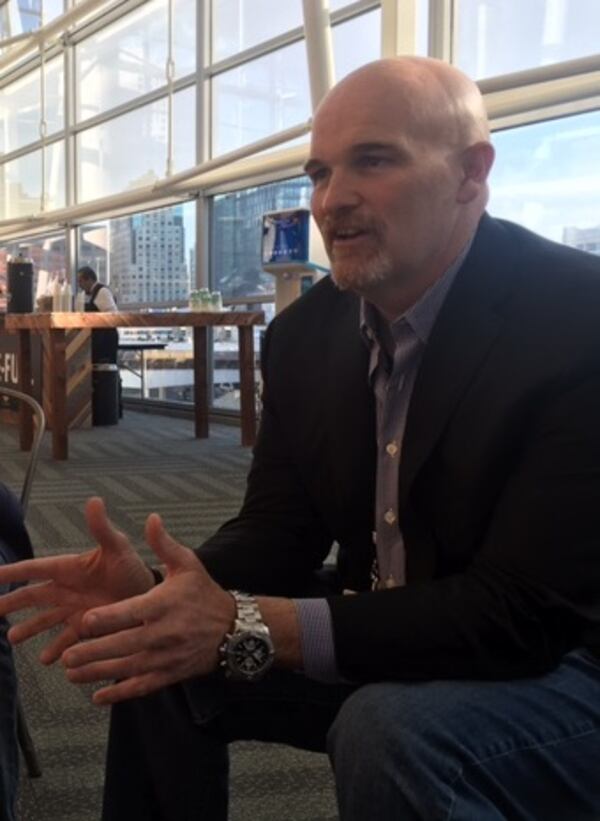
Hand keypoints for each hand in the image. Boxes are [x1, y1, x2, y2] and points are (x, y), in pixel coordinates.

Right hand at [0, 497, 153, 663]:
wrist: (152, 593)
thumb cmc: (133, 567)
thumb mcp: (118, 547)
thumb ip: (102, 528)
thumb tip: (94, 500)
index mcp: (70, 568)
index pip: (35, 569)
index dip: (13, 572)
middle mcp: (68, 590)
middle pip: (32, 596)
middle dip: (11, 602)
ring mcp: (75, 610)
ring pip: (44, 620)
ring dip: (29, 628)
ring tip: (12, 638)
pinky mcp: (86, 627)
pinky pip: (66, 640)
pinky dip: (56, 649)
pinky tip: (46, 659)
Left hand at [61, 512, 235, 704]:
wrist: (234, 629)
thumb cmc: (205, 594)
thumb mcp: (188, 564)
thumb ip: (163, 544)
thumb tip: (151, 519)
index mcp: (162, 604)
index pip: (129, 613)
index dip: (106, 618)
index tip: (84, 621)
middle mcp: (162, 634)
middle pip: (122, 645)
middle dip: (93, 652)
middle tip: (68, 655)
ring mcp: (165, 657)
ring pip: (126, 669)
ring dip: (97, 673)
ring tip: (71, 674)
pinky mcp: (169, 674)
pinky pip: (141, 687)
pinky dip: (119, 694)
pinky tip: (98, 696)